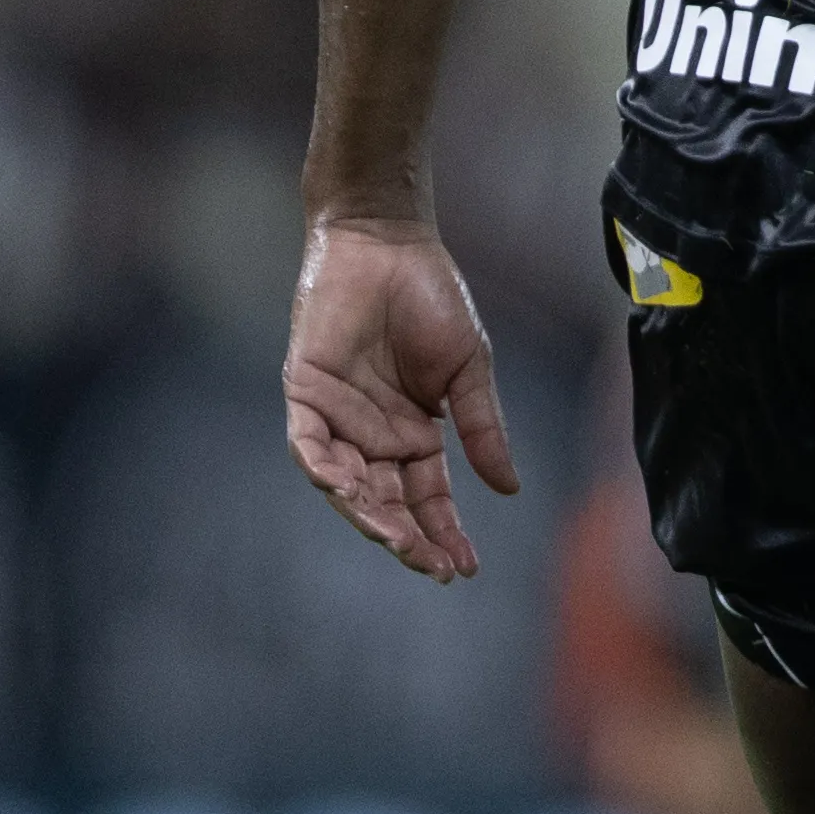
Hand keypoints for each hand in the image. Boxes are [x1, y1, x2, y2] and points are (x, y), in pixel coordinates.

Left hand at [286, 215, 518, 583]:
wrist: (390, 246)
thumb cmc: (434, 299)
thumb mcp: (470, 370)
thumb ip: (483, 428)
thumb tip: (509, 488)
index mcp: (416, 434)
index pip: (428, 497)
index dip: (444, 532)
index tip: (465, 567)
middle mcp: (373, 437)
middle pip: (387, 502)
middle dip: (407, 536)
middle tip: (432, 565)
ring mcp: (337, 420)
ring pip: (347, 485)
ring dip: (368, 514)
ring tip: (395, 538)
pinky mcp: (305, 396)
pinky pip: (308, 446)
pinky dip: (323, 469)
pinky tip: (346, 488)